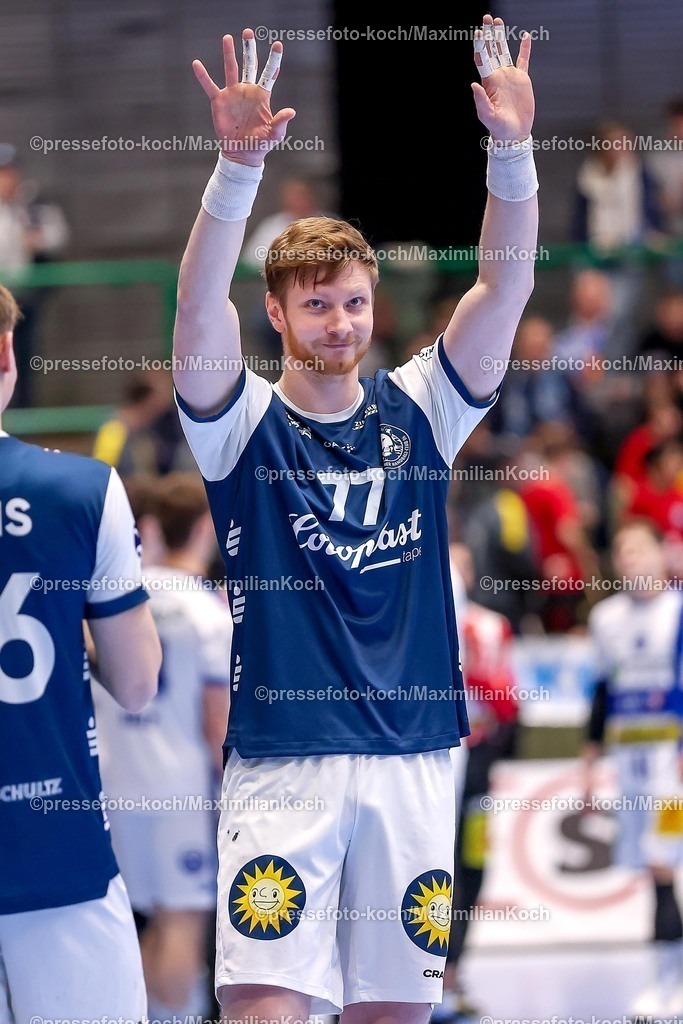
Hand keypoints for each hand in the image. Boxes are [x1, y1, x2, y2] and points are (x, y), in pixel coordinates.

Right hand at [192, 28, 295, 166]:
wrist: (242, 154)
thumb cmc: (260, 144)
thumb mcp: (274, 134)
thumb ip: (281, 122)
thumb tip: (291, 111)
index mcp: (262, 96)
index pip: (269, 74)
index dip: (274, 60)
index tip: (278, 44)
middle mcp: (247, 90)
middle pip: (249, 64)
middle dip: (249, 48)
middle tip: (248, 32)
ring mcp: (232, 94)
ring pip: (230, 69)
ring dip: (229, 53)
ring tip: (227, 37)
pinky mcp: (219, 101)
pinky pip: (209, 86)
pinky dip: (203, 76)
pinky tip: (196, 64)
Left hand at [472, 14, 533, 144]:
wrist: (514, 134)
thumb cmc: (499, 128)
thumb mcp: (488, 116)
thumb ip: (481, 101)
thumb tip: (473, 85)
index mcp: (489, 83)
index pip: (483, 60)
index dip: (481, 46)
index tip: (479, 33)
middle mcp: (498, 76)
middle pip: (492, 50)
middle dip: (489, 35)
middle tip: (487, 18)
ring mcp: (509, 76)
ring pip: (504, 51)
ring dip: (501, 37)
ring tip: (497, 22)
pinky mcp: (522, 79)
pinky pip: (523, 60)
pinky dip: (525, 48)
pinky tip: (525, 36)